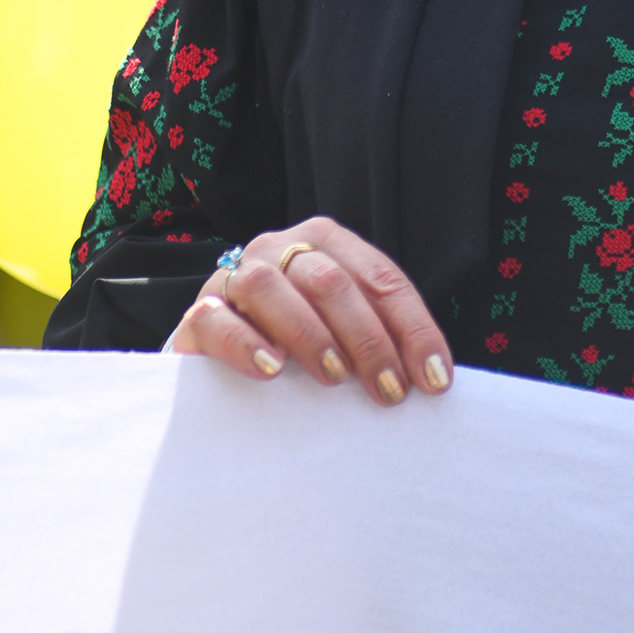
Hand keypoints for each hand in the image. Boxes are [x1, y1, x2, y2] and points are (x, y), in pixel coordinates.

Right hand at [170, 218, 452, 405]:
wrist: (218, 356)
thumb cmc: (296, 343)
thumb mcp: (344, 330)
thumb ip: (379, 336)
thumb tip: (433, 377)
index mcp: (326, 241)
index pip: (381, 278)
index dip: (413, 329)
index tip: (434, 380)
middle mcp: (280, 248)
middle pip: (331, 282)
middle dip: (369, 339)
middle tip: (389, 391)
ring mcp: (234, 276)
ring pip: (270, 286)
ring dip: (310, 333)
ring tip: (334, 377)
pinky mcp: (198, 313)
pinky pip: (217, 319)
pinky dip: (247, 343)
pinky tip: (271, 371)